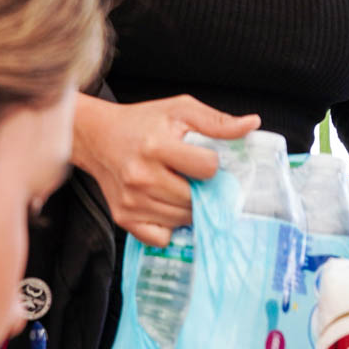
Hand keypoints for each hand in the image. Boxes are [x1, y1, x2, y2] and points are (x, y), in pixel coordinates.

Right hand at [71, 94, 259, 246]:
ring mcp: (132, 201)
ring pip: (182, 220)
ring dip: (189, 208)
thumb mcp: (180, 110)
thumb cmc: (142, 122)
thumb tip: (251, 124)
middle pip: (196, 199)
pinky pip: (162, 237)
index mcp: (157, 146)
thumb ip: (216, 121)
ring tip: (179, 187)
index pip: (207, 168)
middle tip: (195, 177)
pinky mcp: (124, 218)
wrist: (97, 137)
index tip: (206, 159)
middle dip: (203, 190)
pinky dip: (169, 227)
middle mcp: (141, 176)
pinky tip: (166, 206)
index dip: (214, 164)